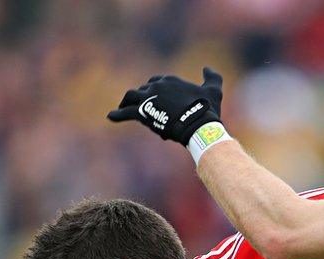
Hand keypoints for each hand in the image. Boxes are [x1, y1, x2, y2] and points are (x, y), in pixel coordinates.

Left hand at [108, 68, 222, 145]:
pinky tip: (110, 117)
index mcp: (170, 80)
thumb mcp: (214, 91)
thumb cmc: (206, 109)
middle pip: (143, 89)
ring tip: (123, 108)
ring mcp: (148, 98)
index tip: (159, 100)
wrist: (198, 124)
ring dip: (126, 102)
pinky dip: (117, 115)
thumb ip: (212, 77)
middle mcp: (156, 86)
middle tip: (142, 107)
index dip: (156, 91)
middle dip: (142, 97)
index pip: (157, 82)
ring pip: (131, 97)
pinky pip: (125, 112)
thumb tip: (207, 68)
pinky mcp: (142, 112)